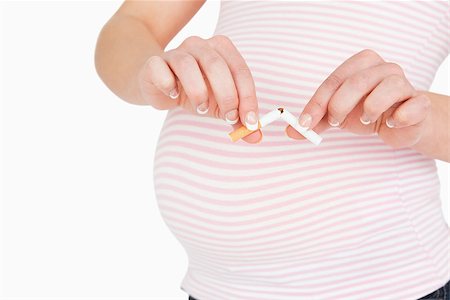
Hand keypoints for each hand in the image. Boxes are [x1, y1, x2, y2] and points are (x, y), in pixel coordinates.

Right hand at [137, 35, 261, 143]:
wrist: (159, 86)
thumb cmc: (194, 92)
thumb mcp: (220, 106)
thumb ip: (238, 119)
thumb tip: (255, 136)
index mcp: (221, 49)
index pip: (240, 70)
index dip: (248, 97)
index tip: (250, 122)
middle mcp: (199, 45)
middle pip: (216, 65)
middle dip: (227, 95)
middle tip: (229, 118)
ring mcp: (175, 52)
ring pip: (187, 65)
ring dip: (198, 92)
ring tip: (201, 109)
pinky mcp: (154, 63)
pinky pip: (160, 69)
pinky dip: (168, 85)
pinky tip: (173, 96)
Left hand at [286, 49, 431, 148]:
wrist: (401, 123)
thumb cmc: (367, 112)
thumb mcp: (337, 116)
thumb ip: (315, 122)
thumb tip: (291, 132)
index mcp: (360, 65)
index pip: (334, 80)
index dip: (317, 103)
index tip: (304, 123)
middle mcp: (383, 68)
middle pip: (357, 81)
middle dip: (339, 105)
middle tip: (334, 122)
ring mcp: (404, 83)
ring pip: (388, 87)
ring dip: (370, 108)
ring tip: (365, 119)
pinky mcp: (419, 102)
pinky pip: (414, 105)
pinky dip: (400, 116)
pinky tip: (392, 122)